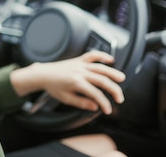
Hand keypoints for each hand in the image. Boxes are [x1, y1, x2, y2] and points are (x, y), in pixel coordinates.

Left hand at [10, 50, 125, 113]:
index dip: (104, 103)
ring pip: (100, 67)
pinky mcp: (79, 59)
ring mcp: (80, 64)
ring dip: (112, 72)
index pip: (95, 94)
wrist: (43, 74)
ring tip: (122, 79)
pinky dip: (102, 56)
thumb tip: (95, 106)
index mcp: (76, 83)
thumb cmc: (53, 87)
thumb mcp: (66, 98)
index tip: (108, 110)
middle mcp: (79, 72)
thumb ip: (81, 102)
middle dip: (113, 89)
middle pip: (101, 80)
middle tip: (120, 98)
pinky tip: (110, 59)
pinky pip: (92, 55)